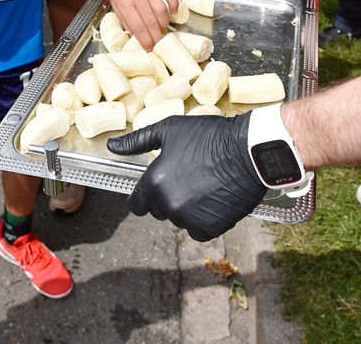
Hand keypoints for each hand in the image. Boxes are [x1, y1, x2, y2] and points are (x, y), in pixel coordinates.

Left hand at [93, 0, 176, 49]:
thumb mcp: (114, 3)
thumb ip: (125, 19)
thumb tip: (135, 34)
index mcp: (124, 4)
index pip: (138, 28)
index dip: (146, 41)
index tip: (150, 48)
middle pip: (151, 22)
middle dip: (157, 36)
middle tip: (160, 43)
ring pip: (161, 10)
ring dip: (164, 23)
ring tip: (163, 29)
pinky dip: (173, 4)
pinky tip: (172, 12)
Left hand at [107, 113, 264, 240]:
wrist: (248, 151)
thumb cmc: (209, 136)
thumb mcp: (169, 129)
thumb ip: (137, 141)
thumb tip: (112, 146)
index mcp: (155, 181)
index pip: (137, 204)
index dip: (145, 196)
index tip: (157, 188)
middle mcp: (169, 203)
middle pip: (160, 211)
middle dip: (169, 198)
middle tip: (188, 179)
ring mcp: (189, 218)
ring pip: (179, 221)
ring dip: (187, 209)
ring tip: (204, 186)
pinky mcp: (210, 227)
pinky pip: (199, 230)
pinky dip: (204, 220)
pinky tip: (213, 200)